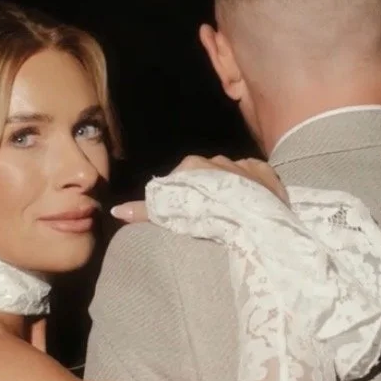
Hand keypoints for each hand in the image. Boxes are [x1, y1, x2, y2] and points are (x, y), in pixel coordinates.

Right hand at [111, 155, 288, 223]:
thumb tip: (116, 210)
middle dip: (206, 192)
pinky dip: (252, 187)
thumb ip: (145, 210)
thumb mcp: (173, 214)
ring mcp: (242, 163)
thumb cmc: (208, 217)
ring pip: (230, 174)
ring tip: (232, 212)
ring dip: (230, 190)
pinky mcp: (264, 170)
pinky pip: (255, 174)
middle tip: (210, 215)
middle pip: (206, 175)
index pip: (181, 179)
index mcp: (192, 165)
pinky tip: (251, 203)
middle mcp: (217, 159)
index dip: (182, 197)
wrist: (250, 221)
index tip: (187, 213)